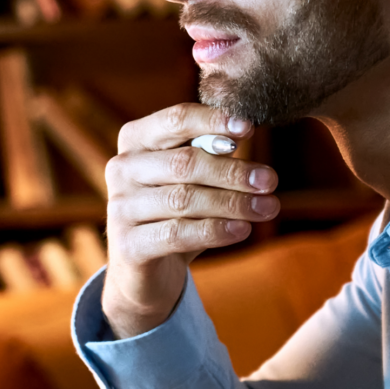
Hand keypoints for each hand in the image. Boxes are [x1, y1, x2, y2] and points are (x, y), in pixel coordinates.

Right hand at [103, 104, 277, 337]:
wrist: (145, 268)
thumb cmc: (174, 211)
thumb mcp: (191, 178)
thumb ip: (210, 153)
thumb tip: (242, 134)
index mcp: (135, 140)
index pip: (175, 120)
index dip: (213, 121)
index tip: (248, 128)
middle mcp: (121, 169)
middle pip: (183, 163)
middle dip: (232, 171)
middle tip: (269, 181)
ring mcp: (120, 207)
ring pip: (184, 199)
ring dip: (232, 203)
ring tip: (267, 208)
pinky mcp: (127, 244)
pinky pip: (177, 233)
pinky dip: (215, 230)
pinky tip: (242, 229)